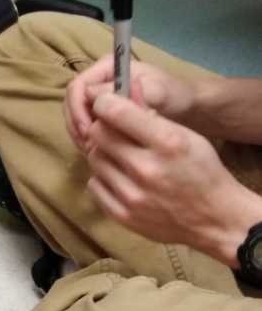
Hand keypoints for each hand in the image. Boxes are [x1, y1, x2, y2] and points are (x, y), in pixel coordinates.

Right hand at [64, 54, 197, 152]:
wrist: (190, 106)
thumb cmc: (175, 95)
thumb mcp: (156, 91)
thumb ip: (127, 92)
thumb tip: (92, 96)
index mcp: (106, 68)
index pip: (77, 87)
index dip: (77, 109)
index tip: (88, 131)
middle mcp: (98, 81)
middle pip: (71, 102)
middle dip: (76, 124)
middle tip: (88, 146)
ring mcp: (99, 98)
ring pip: (75, 116)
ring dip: (80, 134)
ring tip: (93, 152)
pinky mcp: (102, 113)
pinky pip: (85, 126)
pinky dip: (87, 139)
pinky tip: (98, 152)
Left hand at [84, 92, 260, 263]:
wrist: (216, 219)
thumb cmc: (202, 171)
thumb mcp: (187, 135)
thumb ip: (152, 115)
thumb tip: (123, 90)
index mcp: (167, 143)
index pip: (115, 112)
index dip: (106, 104)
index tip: (106, 105)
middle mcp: (146, 169)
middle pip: (98, 134)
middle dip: (103, 128)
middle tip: (114, 132)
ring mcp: (132, 195)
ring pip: (93, 158)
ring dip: (103, 153)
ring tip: (121, 156)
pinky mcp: (122, 215)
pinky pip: (93, 184)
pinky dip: (103, 178)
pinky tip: (120, 178)